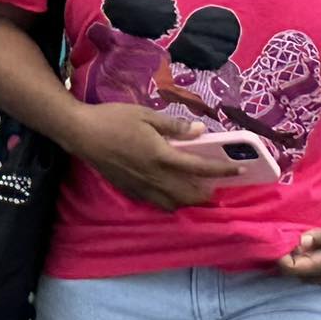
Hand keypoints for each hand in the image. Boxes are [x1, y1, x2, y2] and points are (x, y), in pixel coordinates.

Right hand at [68, 106, 239, 210]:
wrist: (80, 133)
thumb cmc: (112, 119)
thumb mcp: (144, 115)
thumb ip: (174, 126)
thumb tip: (201, 131)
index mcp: (163, 156)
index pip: (201, 168)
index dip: (224, 170)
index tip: (241, 170)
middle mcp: (156, 177)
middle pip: (191, 194)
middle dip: (208, 192)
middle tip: (214, 182)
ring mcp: (142, 187)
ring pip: (176, 204)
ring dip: (190, 199)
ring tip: (194, 189)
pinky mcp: (130, 191)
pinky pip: (158, 204)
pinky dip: (170, 202)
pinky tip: (169, 192)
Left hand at [278, 214, 320, 281]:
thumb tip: (302, 241)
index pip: (291, 268)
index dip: (280, 255)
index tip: (278, 239)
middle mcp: (318, 271)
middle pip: (287, 270)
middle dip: (280, 254)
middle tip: (278, 235)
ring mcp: (317, 270)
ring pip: (291, 268)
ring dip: (284, 254)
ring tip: (284, 236)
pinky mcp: (316, 264)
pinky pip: (297, 263)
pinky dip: (291, 253)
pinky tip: (291, 240)